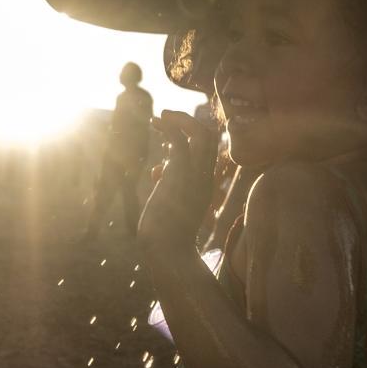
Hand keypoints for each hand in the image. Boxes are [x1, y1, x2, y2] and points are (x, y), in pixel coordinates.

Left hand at [138, 111, 219, 259]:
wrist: (166, 251)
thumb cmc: (164, 234)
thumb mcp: (171, 203)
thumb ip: (170, 184)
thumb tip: (158, 172)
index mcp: (205, 184)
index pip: (209, 151)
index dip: (192, 139)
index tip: (169, 140)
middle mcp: (205, 177)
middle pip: (212, 138)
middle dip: (192, 123)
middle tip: (169, 119)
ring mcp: (195, 175)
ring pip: (202, 134)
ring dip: (182, 120)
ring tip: (162, 116)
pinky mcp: (179, 174)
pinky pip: (180, 139)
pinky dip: (169, 126)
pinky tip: (155, 121)